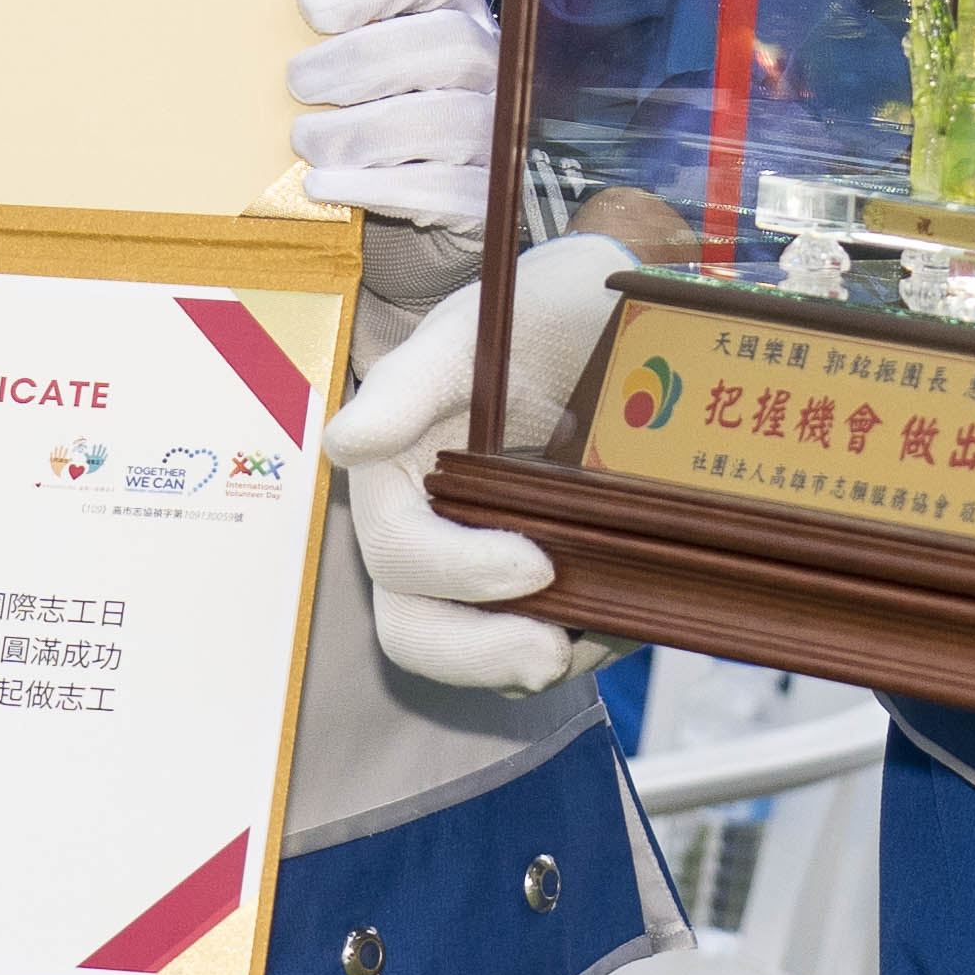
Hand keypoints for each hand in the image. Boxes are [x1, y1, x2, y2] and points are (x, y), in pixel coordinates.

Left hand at [285, 0, 496, 229]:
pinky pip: (449, 192)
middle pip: (451, 42)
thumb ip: (327, 20)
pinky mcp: (486, 194)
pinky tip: (321, 185)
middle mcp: (487, 61)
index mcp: (453, 7)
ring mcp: (495, 128)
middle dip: (363, 60)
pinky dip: (379, 188)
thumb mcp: (353, 51)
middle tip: (298, 82)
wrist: (414, 203)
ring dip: (366, 131)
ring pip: (456, 120)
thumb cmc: (369, 107)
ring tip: (306, 140)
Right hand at [316, 232, 631, 694]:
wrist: (609, 319)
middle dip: (480, 656)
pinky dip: (585, 643)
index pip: (398, 555)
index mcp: (397, 478)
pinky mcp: (541, 589)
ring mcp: (482, 569)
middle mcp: (427, 534)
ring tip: (606, 632)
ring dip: (536, 660)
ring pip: (480, 654)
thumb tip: (345, 445)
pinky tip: (630, 613)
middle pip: (418, 631)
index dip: (458, 573)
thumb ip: (408, 386)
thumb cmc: (532, 313)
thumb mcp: (472, 333)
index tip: (536, 565)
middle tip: (552, 654)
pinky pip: (546, 642)